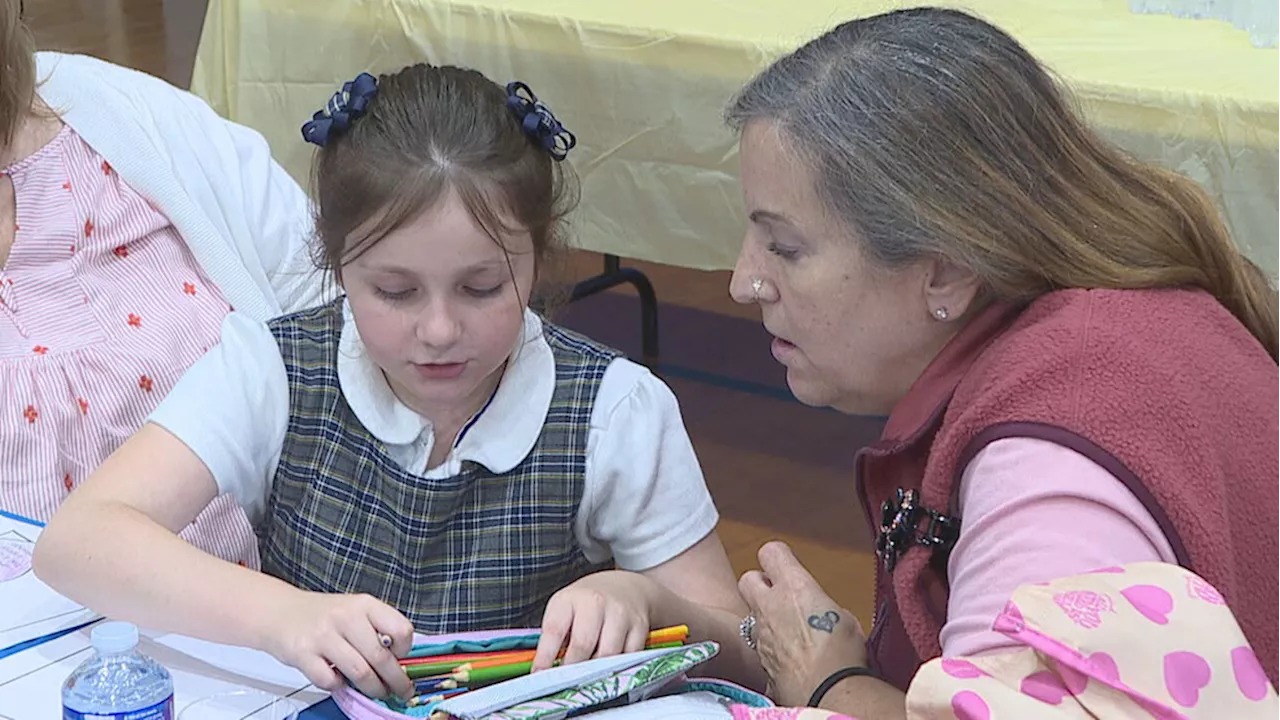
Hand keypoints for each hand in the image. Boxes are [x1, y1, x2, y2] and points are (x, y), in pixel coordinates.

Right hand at [265, 590, 414, 699]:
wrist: (280, 612)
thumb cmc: (324, 615)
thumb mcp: (355, 610)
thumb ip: (376, 629)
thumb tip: (400, 660)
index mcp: (364, 604)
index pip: (400, 629)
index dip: (405, 649)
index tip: (402, 658)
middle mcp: (345, 617)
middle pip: (381, 657)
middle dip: (396, 681)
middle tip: (401, 691)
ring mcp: (323, 636)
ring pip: (359, 672)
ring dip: (373, 688)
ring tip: (377, 691)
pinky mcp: (303, 654)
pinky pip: (330, 681)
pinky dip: (339, 686)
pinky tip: (340, 680)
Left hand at [532, 570, 653, 670]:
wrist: (624, 587)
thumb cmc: (587, 604)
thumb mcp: (565, 609)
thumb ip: (556, 636)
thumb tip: (546, 670)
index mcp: (570, 599)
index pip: (554, 630)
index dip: (545, 657)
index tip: (540, 675)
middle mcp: (596, 602)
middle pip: (583, 644)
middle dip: (572, 668)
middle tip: (565, 682)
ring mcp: (620, 613)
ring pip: (608, 654)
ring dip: (596, 671)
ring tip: (587, 677)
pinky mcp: (640, 626)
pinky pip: (628, 656)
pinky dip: (618, 667)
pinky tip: (609, 668)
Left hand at [738, 542, 866, 706]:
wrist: (826, 690)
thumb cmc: (841, 654)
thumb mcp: (844, 618)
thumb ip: (823, 607)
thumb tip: (824, 613)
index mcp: (793, 586)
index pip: (771, 552)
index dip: (778, 556)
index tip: (786, 561)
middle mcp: (769, 605)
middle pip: (748, 578)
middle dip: (760, 582)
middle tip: (778, 591)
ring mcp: (761, 633)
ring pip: (751, 613)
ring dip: (764, 615)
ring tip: (787, 626)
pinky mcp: (759, 658)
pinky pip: (758, 643)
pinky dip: (769, 644)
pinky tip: (787, 652)